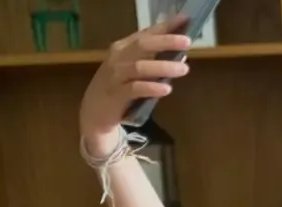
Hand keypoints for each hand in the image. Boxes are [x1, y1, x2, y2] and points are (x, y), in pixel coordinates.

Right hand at [79, 18, 191, 155]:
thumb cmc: (119, 87)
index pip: (146, 34)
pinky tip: (166, 89)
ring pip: (139, 67)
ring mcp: (115, 76)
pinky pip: (135, 89)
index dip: (165, 26)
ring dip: (163, 67)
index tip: (184, 19)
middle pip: (142, 45)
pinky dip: (151, 88)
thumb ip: (154, 61)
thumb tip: (181, 54)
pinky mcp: (116, 95)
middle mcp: (118, 58)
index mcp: (123, 48)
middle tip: (186, 41)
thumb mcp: (133, 69)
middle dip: (165, 41)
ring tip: (184, 68)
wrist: (94, 112)